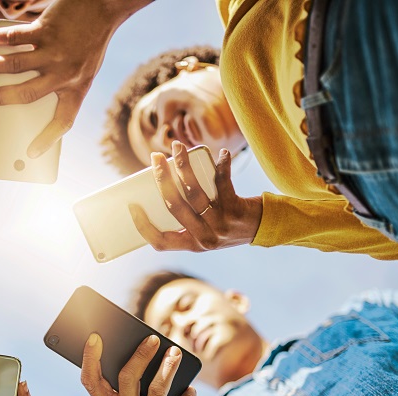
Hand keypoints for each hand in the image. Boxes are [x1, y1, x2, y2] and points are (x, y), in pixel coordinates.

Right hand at [0, 0, 152, 156]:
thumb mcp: (83, 67)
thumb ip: (58, 80)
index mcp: (77, 87)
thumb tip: (20, 87)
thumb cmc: (89, 40)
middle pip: (26, 94)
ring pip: (16, 65)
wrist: (104, 5)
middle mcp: (65, 73)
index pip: (64, 121)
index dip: (48, 140)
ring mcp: (55, 51)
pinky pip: (17, 37)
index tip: (32, 154)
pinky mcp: (46, 28)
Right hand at [81, 333, 196, 395]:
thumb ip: (120, 391)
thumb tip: (138, 353)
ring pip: (158, 389)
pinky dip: (188, 394)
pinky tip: (189, 388)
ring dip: (168, 367)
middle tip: (153, 339)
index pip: (91, 382)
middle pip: (128, 378)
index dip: (90, 358)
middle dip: (141, 355)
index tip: (95, 337)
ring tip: (175, 352)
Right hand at [129, 142, 262, 251]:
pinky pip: (223, 184)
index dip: (143, 226)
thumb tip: (164, 186)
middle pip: (174, 207)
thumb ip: (186, 220)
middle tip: (155, 159)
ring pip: (194, 193)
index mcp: (192, 244)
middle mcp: (205, 237)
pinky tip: (220, 153)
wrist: (265, 229)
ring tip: (178, 148)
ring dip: (183, 167)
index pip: (160, 241)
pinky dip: (221, 166)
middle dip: (162, 179)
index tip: (133, 206)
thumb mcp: (205, 231)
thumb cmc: (228, 224)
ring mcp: (220, 224)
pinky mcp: (236, 210)